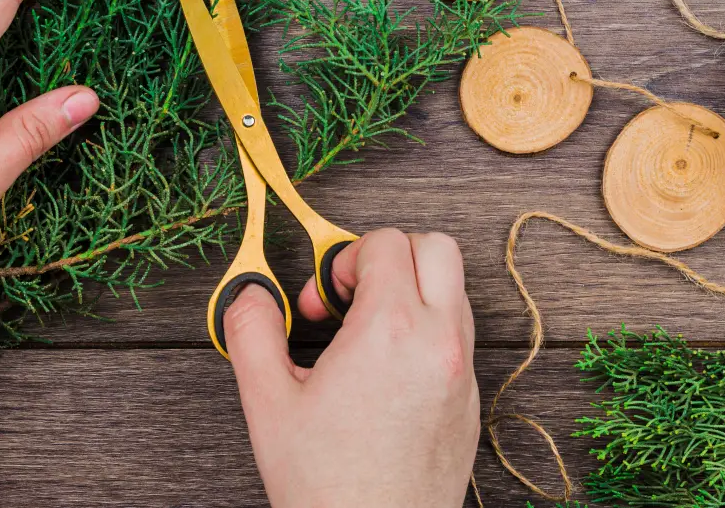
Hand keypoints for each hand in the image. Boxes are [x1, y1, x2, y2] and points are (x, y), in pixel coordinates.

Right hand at [225, 229, 479, 507]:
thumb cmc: (327, 484)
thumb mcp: (269, 403)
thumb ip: (253, 332)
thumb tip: (252, 295)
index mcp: (391, 330)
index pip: (389, 242)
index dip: (346, 257)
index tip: (325, 297)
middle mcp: (439, 342)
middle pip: (439, 247)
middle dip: (392, 256)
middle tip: (354, 295)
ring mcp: (463, 371)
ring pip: (454, 289)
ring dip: (413, 292)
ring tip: (366, 335)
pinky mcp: (472, 399)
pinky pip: (460, 335)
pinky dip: (428, 330)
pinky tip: (388, 369)